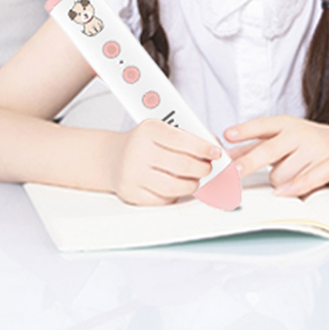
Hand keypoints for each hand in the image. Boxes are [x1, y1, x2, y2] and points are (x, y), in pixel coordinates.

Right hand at [106, 120, 224, 205]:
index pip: (182, 140)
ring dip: (192, 185)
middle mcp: (138, 151)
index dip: (204, 148)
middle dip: (202, 169)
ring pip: (174, 187)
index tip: (216, 152)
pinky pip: (162, 199)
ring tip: (195, 179)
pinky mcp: (131, 193)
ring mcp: (133, 174)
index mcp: (148, 130)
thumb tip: (215, 149)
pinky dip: (175, 195)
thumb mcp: (162, 130)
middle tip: (208, 168)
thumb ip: (188, 136)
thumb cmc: (144, 143)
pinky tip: (176, 186)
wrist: (112, 158)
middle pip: (182, 165)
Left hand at [224, 116, 328, 196]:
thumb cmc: (307, 142)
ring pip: (280, 176)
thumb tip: (225, 153)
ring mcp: (313, 150)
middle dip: (248, 163)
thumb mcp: (281, 137)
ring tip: (290, 173)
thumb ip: (253, 145)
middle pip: (268, 151)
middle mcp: (299, 134)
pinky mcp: (324, 168)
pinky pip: (298, 186)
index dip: (244, 130)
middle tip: (232, 173)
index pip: (262, 125)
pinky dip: (292, 189)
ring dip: (278, 182)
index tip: (227, 135)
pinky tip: (296, 184)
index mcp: (286, 124)